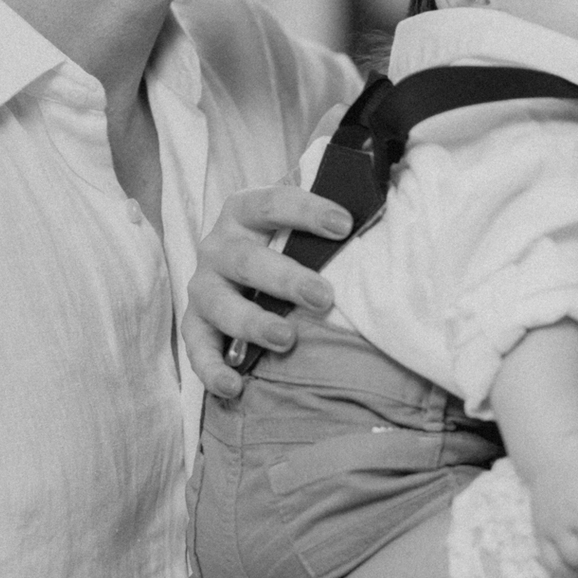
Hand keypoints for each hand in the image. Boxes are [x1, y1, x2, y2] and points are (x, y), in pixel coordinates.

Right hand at [181, 185, 350, 397]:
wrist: (246, 266)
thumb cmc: (287, 241)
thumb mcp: (303, 219)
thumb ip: (334, 206)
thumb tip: (382, 191)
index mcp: (244, 211)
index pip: (272, 203)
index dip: (307, 211)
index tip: (344, 225)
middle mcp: (218, 246)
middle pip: (246, 259)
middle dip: (285, 279)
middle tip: (323, 296)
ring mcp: (204, 286)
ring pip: (219, 303)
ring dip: (252, 322)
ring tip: (287, 339)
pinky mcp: (195, 324)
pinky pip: (197, 348)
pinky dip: (212, 369)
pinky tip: (235, 386)